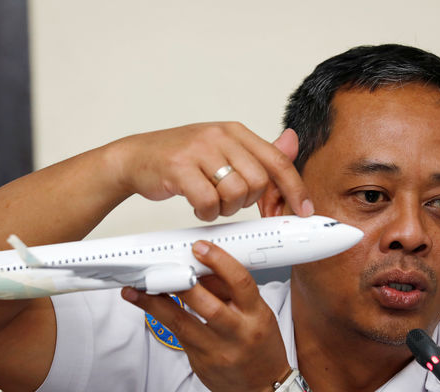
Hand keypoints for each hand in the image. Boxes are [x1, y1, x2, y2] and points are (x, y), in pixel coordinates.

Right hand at [112, 123, 312, 220]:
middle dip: (248, 203)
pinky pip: (208, 201)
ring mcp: (199, 150)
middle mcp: (220, 136)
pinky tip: (197, 205)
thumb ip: (257, 153)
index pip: (278, 161)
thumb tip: (292, 142)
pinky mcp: (180, 168)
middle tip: (230, 203)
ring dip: (225, 209)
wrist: (135, 158)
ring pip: (235, 194)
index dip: (294, 189)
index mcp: (236, 131)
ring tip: (210, 202)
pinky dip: (206, 212)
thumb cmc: (181, 159)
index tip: (304, 211)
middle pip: (259, 183)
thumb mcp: (222, 150)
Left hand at [121, 241, 290, 391]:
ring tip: (136, 288)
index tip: (199, 248)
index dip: (219, 262)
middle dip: (182, 283)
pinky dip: (159, 316)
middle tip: (162, 266)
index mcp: (257, 315)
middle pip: (207, 305)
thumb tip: (202, 268)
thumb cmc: (260, 348)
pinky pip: (176, 334)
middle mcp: (238, 333)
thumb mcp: (257, 314)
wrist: (260, 389)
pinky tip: (145, 303)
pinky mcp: (200, 361)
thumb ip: (231, 292)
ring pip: (182, 322)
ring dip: (155, 302)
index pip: (240, 283)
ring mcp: (217, 350)